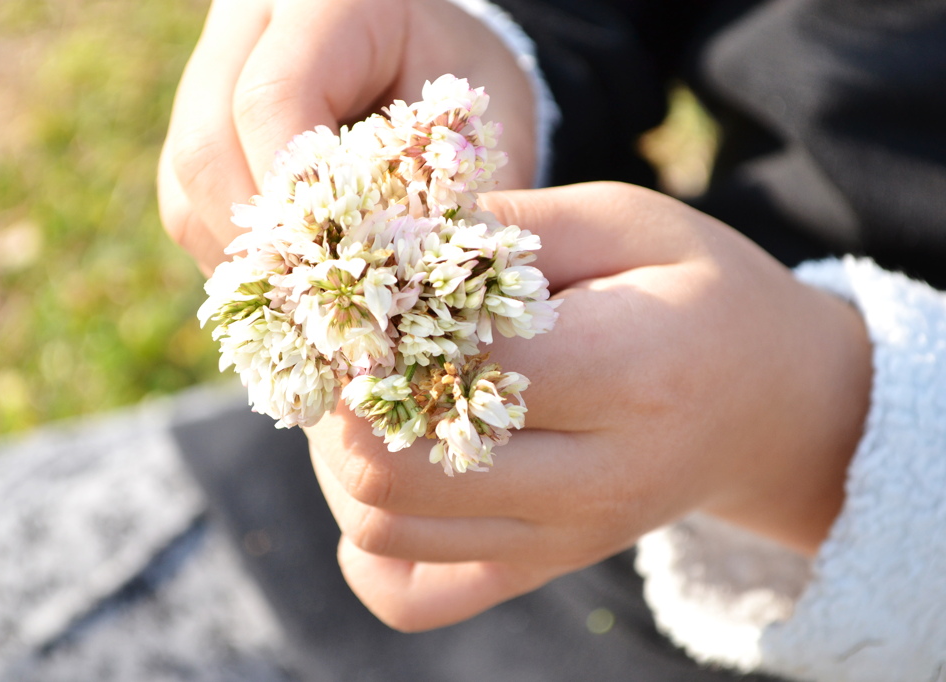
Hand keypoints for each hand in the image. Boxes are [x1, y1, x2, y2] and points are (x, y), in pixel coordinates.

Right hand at [158, 0, 537, 271]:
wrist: (427, 57)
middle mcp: (248, 28)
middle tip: (316, 304)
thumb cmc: (463, 84)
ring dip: (243, 256)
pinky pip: (187, 202)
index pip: (272, 97)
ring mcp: (212, 76)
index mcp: (324, 1)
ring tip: (307, 302)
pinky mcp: (199, 126)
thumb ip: (451, 193)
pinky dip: (234, 254)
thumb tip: (421, 292)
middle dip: (263, 240)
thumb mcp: (479, 121)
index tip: (338, 267)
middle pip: (207, 142)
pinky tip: (290, 280)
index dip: (296, 195)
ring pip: (187, 180)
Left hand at [305, 182, 872, 630]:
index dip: (381, 321)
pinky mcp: (539, 570)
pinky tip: (391, 477)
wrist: (773, 405)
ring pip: (383, 527)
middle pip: (397, 466)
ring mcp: (563, 542)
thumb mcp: (623, 222)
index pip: (454, 364)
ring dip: (340, 456)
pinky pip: (410, 596)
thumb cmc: (695, 295)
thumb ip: (507, 225)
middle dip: (340, 396)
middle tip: (348, 341)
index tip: (366, 282)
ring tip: (368, 391)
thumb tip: (387, 241)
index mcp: (629, 375)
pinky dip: (369, 544)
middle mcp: (595, 482)